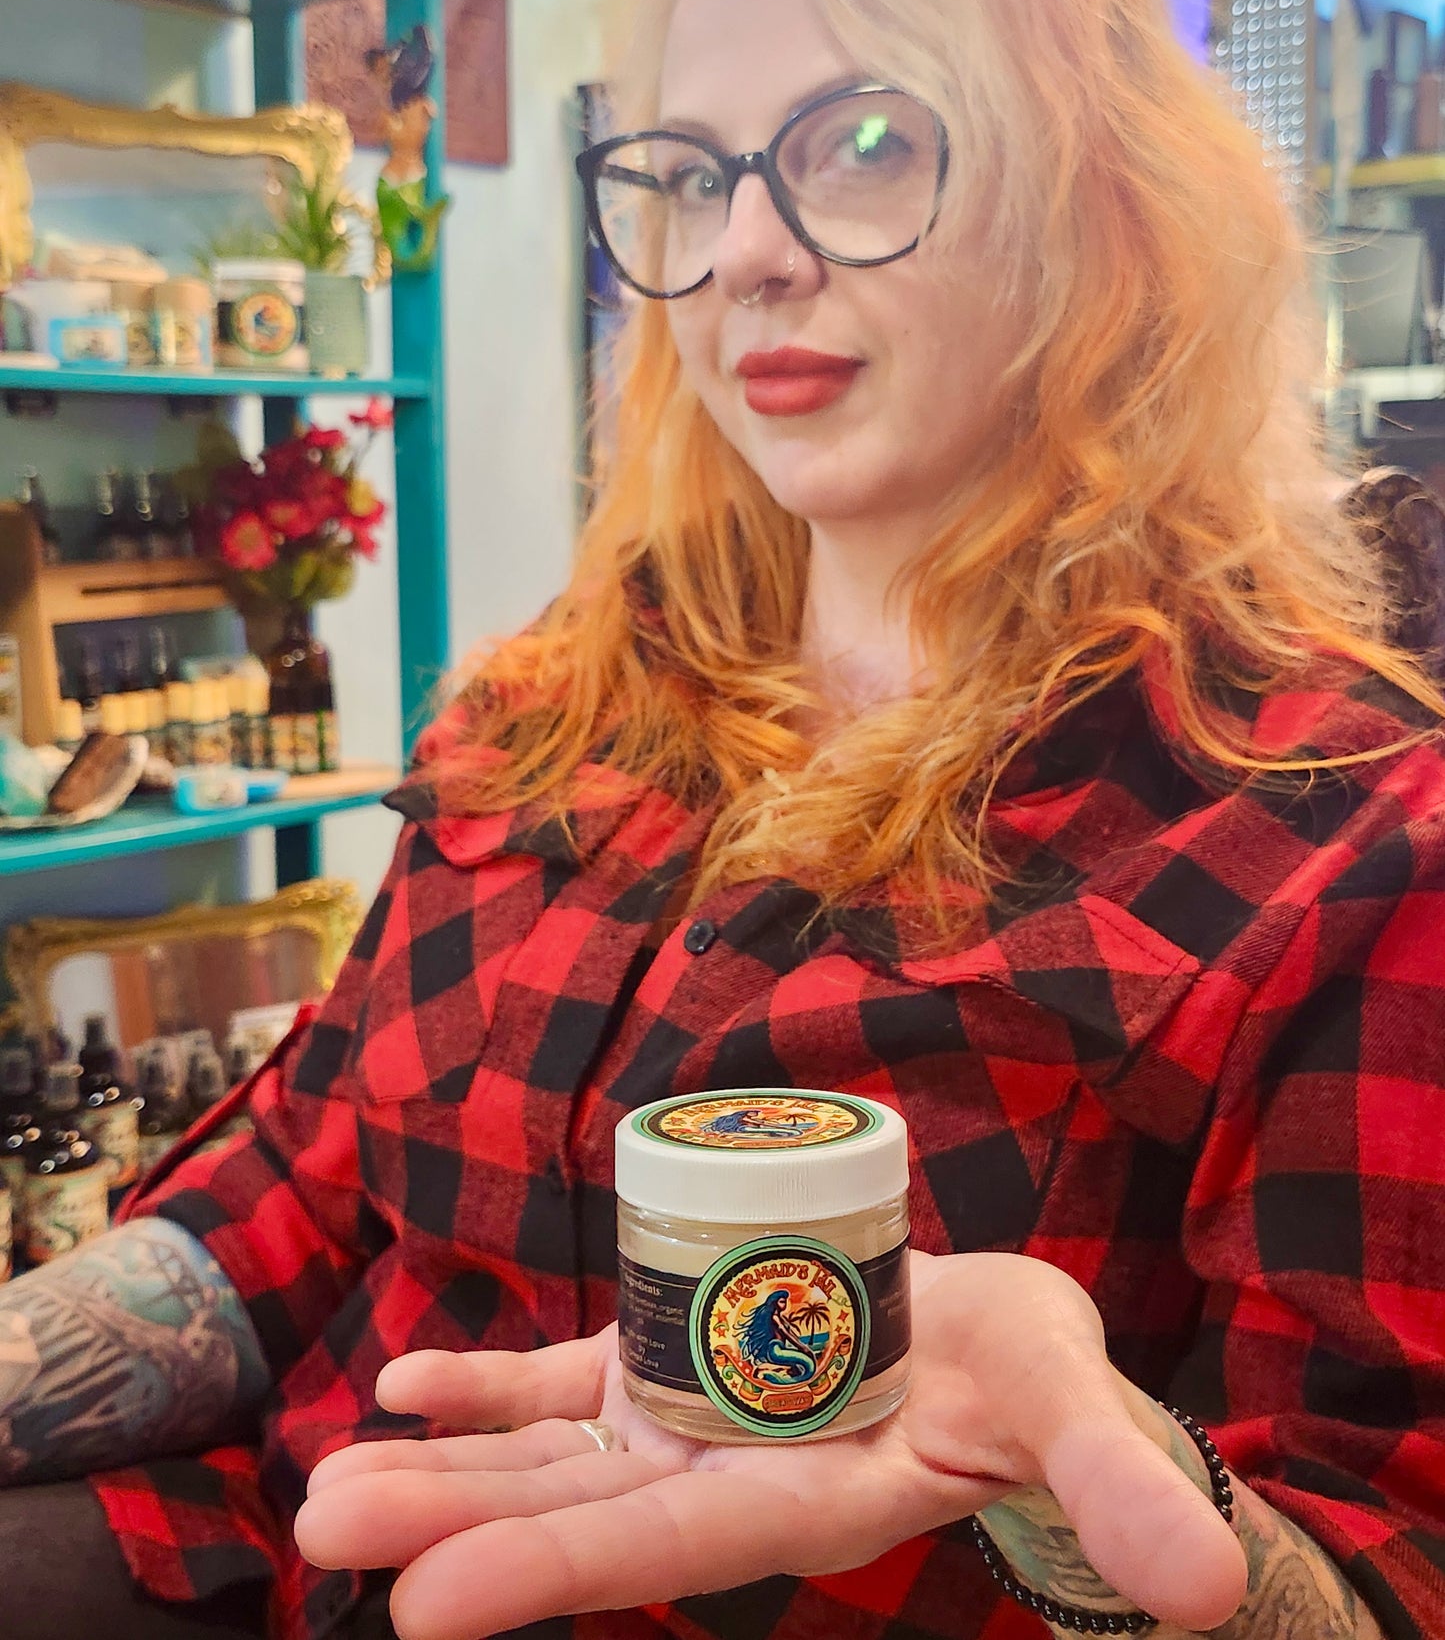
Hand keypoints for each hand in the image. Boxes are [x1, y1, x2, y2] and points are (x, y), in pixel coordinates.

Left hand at [296, 1252, 1246, 1639]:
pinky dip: (488, 1383)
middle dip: (454, 1521)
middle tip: (325, 1528)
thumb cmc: (1035, 1378)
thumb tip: (1202, 1586)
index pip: (664, 1548)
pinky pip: (569, 1378)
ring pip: (553, 1449)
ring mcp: (690, 1418)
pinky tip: (406, 1381)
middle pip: (578, 1505)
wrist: (993, 1339)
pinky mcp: (676, 1361)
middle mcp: (725, 1471)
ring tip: (331, 1479)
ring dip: (446, 1460)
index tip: (423, 1609)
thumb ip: (1119, 1491)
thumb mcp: (1077, 1413)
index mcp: (805, 1502)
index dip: (551, 1567)